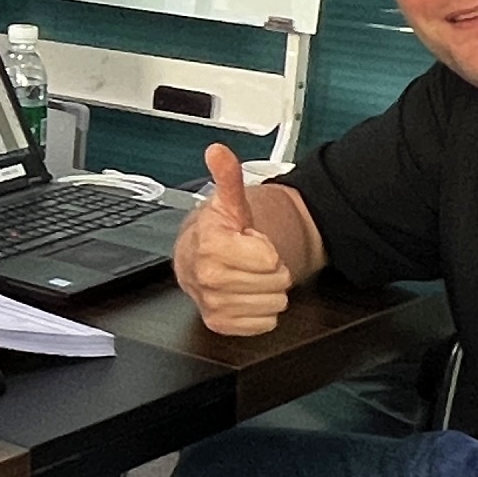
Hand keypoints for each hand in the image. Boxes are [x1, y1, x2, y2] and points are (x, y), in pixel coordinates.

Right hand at [174, 144, 292, 335]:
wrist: (202, 256)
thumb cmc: (220, 231)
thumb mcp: (230, 201)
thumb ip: (227, 176)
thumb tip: (218, 152)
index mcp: (210, 246)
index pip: (268, 260)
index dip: (267, 249)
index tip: (250, 240)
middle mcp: (206, 277)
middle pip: (275, 283)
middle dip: (271, 270)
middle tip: (252, 259)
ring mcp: (212, 302)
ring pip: (273, 305)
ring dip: (267, 290)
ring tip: (249, 274)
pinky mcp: (218, 323)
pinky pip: (264, 324)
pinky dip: (261, 311)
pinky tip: (246, 293)